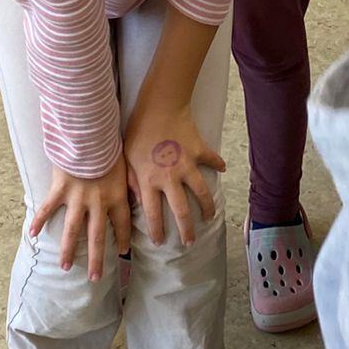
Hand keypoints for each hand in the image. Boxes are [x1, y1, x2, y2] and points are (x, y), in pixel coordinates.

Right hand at [30, 153, 131, 281]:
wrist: (91, 131)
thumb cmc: (111, 144)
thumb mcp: (128, 164)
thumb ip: (132, 182)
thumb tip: (142, 195)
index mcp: (116, 196)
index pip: (122, 224)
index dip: (123, 239)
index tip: (124, 252)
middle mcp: (97, 203)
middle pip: (97, 237)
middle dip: (97, 259)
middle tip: (95, 278)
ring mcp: (77, 198)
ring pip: (73, 230)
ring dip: (69, 250)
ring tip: (66, 267)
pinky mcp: (60, 189)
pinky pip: (48, 208)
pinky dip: (39, 221)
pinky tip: (33, 235)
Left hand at [122, 104, 226, 247]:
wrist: (159, 106)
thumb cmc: (137, 130)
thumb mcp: (126, 157)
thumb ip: (130, 180)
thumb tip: (133, 200)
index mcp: (149, 180)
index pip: (153, 214)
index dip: (157, 231)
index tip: (160, 242)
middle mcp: (170, 177)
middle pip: (181, 210)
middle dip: (186, 230)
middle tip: (190, 242)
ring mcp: (187, 164)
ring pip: (202, 192)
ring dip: (207, 206)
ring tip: (209, 216)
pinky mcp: (199, 151)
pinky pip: (212, 160)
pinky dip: (217, 164)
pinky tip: (222, 169)